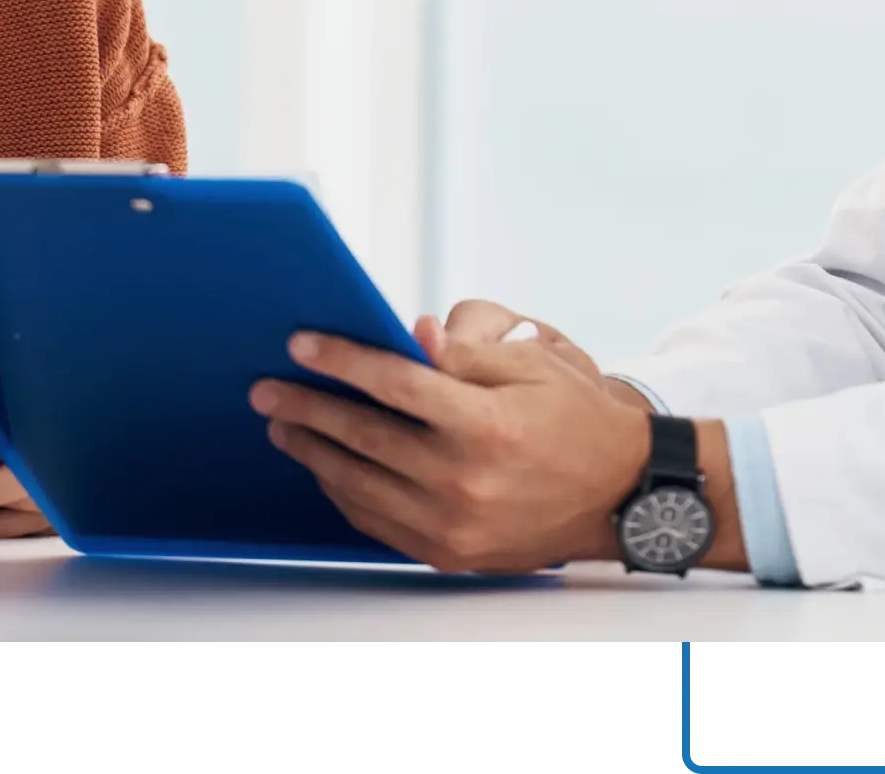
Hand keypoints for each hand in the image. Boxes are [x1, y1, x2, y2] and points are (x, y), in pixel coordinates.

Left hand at [250, 312, 661, 573]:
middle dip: (307, 408)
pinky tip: (327, 468)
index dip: (342, 360)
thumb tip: (411, 333)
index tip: (300, 344)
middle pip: (365, 436)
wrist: (618, 494)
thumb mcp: (534, 366)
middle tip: (267, 389)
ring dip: (314, 452)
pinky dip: (344, 493)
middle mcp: (465, 479)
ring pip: (361, 485)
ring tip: (284, 427)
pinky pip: (378, 523)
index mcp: (486, 424)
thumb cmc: (574, 417)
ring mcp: (454, 524)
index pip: (394, 383)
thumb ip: (465, 354)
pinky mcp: (450, 553)